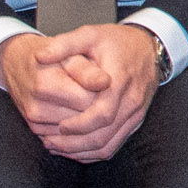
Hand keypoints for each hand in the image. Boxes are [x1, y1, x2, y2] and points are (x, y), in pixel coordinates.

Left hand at [7, 21, 164, 161]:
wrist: (149, 48)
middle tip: (49, 141)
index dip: (79, 124)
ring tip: (56, 147)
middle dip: (75, 143)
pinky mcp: (134, 122)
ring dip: (81, 151)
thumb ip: (64, 45)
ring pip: (109, 146)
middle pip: (104, 135)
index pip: (102, 114)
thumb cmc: (117, 42)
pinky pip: (114, 145)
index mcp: (120, 81)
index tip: (59, 126)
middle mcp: (131, 102)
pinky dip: (93, 152)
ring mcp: (135, 115)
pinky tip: (74, 150)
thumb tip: (39, 56)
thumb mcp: (90, 35)